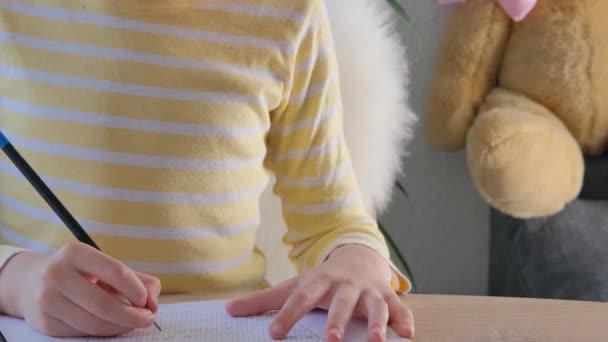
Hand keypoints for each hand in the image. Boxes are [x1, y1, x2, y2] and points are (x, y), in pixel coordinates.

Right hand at [0, 242, 160, 336]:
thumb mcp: (105, 266)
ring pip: (93, 323)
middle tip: (147, 319)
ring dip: (120, 327)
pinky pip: (82, 333)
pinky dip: (102, 332)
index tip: (147, 301)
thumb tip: (154, 301)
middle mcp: (55, 274)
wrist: (31, 281)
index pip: (116, 272)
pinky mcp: (44, 322)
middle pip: (104, 304)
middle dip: (132, 316)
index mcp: (75, 253)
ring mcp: (46, 299)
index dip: (137, 290)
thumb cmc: (80, 273)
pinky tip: (111, 325)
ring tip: (132, 322)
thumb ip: (137, 280)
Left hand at [226, 244, 413, 340]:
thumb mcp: (295, 285)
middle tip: (331, 340)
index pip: (302, 298)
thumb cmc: (323, 279)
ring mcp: (368, 290)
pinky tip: (407, 334)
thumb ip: (264, 300)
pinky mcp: (386, 296)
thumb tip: (228, 310)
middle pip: (341, 302)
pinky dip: (404, 319)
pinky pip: (398, 307)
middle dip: (338, 320)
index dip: (289, 315)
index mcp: (319, 282)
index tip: (275, 333)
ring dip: (376, 322)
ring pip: (375, 306)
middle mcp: (345, 285)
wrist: (357, 256)